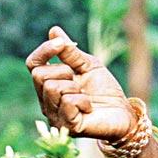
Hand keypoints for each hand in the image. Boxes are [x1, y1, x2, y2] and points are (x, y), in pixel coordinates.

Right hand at [25, 26, 134, 141]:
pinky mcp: (67, 127)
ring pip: (52, 88)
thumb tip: (54, 30)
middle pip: (39, 76)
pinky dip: (83, 101)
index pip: (33, 64)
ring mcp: (54, 116)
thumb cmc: (104, 90)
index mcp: (49, 85)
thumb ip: (69, 52)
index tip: (60, 44)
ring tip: (85, 96)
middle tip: (80, 82)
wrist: (123, 112)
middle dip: (63, 72)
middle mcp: (46, 101)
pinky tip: (89, 107)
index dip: (44, 51)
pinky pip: (68, 102)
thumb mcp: (88, 65)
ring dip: (74, 87)